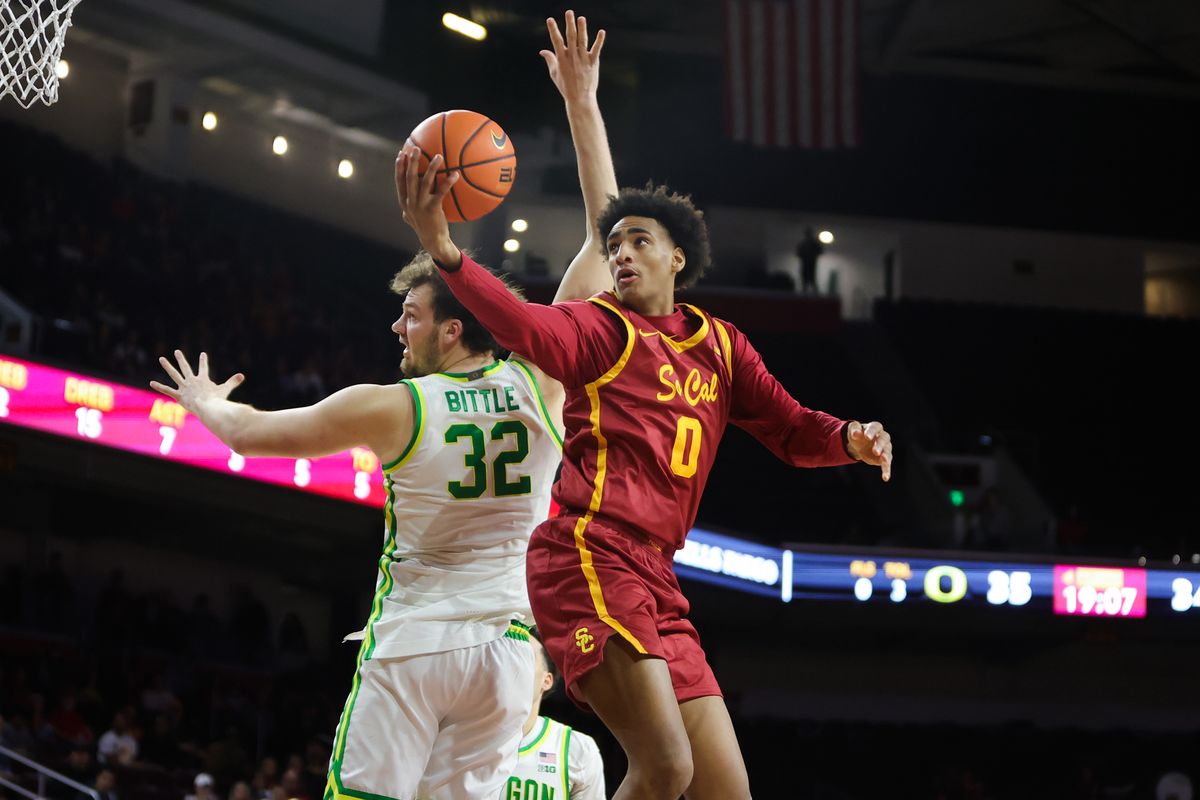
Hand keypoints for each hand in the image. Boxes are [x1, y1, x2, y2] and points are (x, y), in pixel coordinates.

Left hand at [150, 350, 243, 412]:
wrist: (207, 407)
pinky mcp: (178, 395)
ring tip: (161, 358)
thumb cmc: (217, 400)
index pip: (203, 367)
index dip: (204, 360)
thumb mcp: (225, 390)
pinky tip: (152, 382)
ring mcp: (184, 387)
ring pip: (174, 374)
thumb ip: (233, 382)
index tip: (203, 354)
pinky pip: (167, 390)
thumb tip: (242, 375)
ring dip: (167, 366)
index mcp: (203, 379)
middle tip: (177, 351)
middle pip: (185, 367)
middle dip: (181, 359)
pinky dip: (159, 386)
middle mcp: (192, 380)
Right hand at [395, 145, 460, 266]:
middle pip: (409, 178)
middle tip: (415, 148)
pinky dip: (447, 182)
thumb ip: (410, 205)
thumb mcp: (413, 216)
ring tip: (439, 156)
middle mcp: (410, 202)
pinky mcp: (432, 209)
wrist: (433, 242)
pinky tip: (455, 174)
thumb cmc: (425, 227)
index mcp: (405, 202)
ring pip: (424, 182)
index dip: (399, 167)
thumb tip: (407, 198)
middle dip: (411, 162)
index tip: (401, 154)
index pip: (399, 181)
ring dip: (431, 168)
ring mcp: (420, 206)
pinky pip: (440, 193)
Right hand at [540, 10, 605, 103]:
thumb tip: (542, 51)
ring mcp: (583, 59)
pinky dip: (599, 41)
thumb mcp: (554, 74)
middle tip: (569, 12)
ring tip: (581, 18)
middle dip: (569, 24)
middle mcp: (572, 57)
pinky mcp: (593, 63)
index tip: (550, 20)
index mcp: (562, 59)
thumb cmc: (565, 87)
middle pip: (571, 37)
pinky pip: (596, 50)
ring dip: (582, 29)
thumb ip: (550, 60)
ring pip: (583, 41)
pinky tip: (601, 32)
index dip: (553, 30)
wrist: (580, 98)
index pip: (556, 41)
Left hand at [846, 420, 892, 481]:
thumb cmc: (857, 434)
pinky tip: (885, 477)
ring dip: (886, 457)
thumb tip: (856, 433)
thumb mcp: (852, 429)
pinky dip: (886, 471)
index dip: (872, 432)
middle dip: (879, 445)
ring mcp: (885, 448)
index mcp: (875, 428)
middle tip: (875, 451)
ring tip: (884, 461)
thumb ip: (854, 429)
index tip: (867, 437)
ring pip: (887, 452)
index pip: (875, 427)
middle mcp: (882, 437)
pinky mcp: (883, 458)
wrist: (859, 444)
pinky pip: (887, 464)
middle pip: (883, 440)